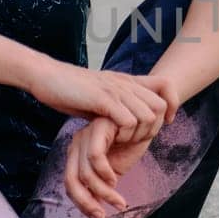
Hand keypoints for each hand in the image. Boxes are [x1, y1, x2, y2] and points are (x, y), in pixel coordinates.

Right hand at [23, 56, 177, 142]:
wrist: (46, 76)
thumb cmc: (70, 88)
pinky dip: (124, 135)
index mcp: (128, 81)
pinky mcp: (102, 100)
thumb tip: (129, 118)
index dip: (172, 103)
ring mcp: (115, 91)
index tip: (165, 121)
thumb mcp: (102, 93)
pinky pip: (128, 121)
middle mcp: (126, 84)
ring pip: (148, 116)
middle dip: (153, 128)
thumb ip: (118, 102)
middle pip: (161, 106)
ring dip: (138, 134)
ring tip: (121, 141)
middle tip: (135, 139)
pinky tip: (111, 138)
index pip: (166, 84)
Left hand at [63, 116, 154, 217]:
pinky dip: (104, 172)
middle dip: (87, 203)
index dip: (82, 204)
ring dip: (103, 192)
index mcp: (78, 153)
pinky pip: (95, 156)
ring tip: (119, 202)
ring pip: (85, 173)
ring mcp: (86, 134)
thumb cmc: (131, 143)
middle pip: (71, 182)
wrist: (148, 117)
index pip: (70, 184)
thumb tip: (96, 210)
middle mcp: (78, 143)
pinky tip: (115, 179)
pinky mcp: (99, 127)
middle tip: (102, 216)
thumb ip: (103, 184)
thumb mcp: (115, 168)